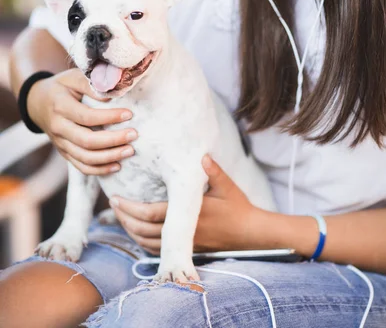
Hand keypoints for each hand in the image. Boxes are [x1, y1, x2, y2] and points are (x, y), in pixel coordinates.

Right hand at [27, 68, 136, 174]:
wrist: (38, 103)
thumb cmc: (62, 87)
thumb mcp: (73, 77)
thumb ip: (91, 84)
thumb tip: (112, 95)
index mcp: (60, 106)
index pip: (86, 116)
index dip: (109, 117)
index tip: (129, 114)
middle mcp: (58, 127)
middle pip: (86, 141)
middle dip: (113, 140)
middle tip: (134, 134)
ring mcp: (60, 143)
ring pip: (85, 157)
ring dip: (109, 157)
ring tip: (130, 150)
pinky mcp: (64, 152)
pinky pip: (81, 166)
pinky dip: (99, 170)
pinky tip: (117, 166)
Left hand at [109, 155, 259, 253]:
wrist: (251, 235)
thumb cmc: (239, 207)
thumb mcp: (227, 186)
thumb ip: (214, 171)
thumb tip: (203, 155)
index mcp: (190, 214)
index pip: (151, 213)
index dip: (130, 208)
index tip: (116, 198)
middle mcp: (184, 232)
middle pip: (144, 230)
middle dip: (125, 218)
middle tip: (113, 205)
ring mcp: (185, 244)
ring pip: (148, 243)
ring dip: (131, 231)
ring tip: (120, 217)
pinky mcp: (187, 251)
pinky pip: (158, 251)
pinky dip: (143, 242)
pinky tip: (137, 231)